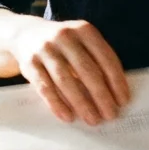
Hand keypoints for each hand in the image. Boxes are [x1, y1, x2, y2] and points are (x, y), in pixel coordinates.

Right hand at [9, 18, 130, 125]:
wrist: (25, 33)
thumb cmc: (64, 44)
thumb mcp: (82, 41)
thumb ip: (97, 60)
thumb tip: (115, 92)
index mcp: (84, 30)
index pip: (105, 58)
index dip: (116, 81)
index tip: (123, 101)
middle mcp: (64, 36)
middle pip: (87, 70)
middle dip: (101, 96)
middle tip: (110, 115)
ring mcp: (45, 49)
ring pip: (65, 80)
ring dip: (81, 103)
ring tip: (93, 119)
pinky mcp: (29, 63)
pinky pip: (45, 87)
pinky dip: (57, 104)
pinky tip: (68, 116)